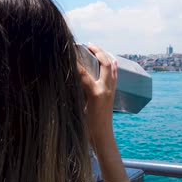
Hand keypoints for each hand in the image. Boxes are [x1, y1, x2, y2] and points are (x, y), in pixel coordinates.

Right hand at [78, 43, 133, 181]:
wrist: (102, 137)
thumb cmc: (87, 127)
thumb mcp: (77, 109)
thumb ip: (74, 93)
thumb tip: (68, 79)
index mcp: (96, 93)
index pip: (84, 73)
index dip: (75, 63)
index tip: (67, 53)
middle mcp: (106, 89)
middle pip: (104, 64)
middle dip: (97, 51)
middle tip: (88, 44)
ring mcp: (111, 91)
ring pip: (111, 68)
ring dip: (105, 56)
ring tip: (96, 49)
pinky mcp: (112, 93)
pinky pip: (114, 75)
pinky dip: (112, 66)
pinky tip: (111, 60)